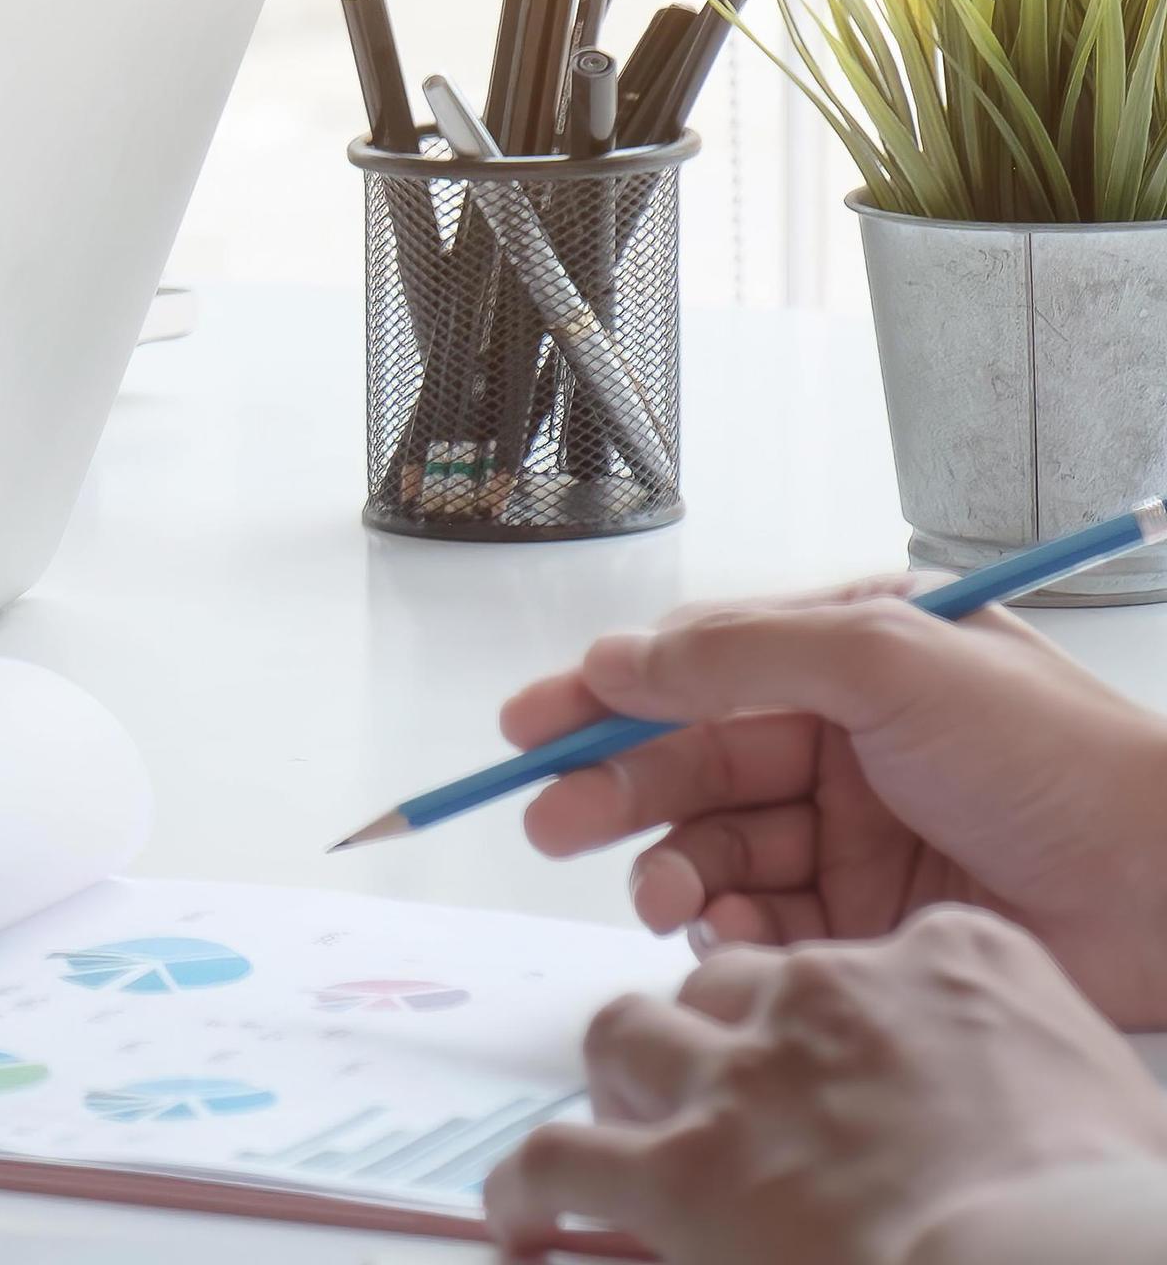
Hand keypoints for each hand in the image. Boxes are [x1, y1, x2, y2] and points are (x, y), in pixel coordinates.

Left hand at [489, 907, 1166, 1261]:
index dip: (843, 1015)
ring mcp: (744, 1076)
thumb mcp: (1099, 1090)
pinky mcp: (679, 1166)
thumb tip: (1006, 1117)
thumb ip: (1029, 1068)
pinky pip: (561, 1155)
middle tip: (723, 1097)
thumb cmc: (1104, 1204)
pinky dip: (529, 1184)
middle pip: (731, 982)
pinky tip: (523, 1216)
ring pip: (629, 1034)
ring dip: (622, 1077)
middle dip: (718, 1032)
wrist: (1056, 1261)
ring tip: (621, 1126)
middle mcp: (830, 995)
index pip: (869, 956)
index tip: (845, 1060)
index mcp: (953, 963)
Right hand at [500, 575, 1166, 1025]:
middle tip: (555, 825)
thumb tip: (616, 658)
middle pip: (690, 763)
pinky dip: (727, 929)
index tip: (529, 726)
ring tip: (661, 896)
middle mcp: (843, 740)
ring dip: (668, 868)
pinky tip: (724, 933)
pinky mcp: (868, 920)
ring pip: (715, 847)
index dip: (605, 698)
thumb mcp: (890, 660)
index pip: (696, 669)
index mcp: (848, 658)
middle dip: (615, 792)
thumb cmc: (1055, 755)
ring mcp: (854, 833)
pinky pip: (762, 922)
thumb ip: (741, 653)